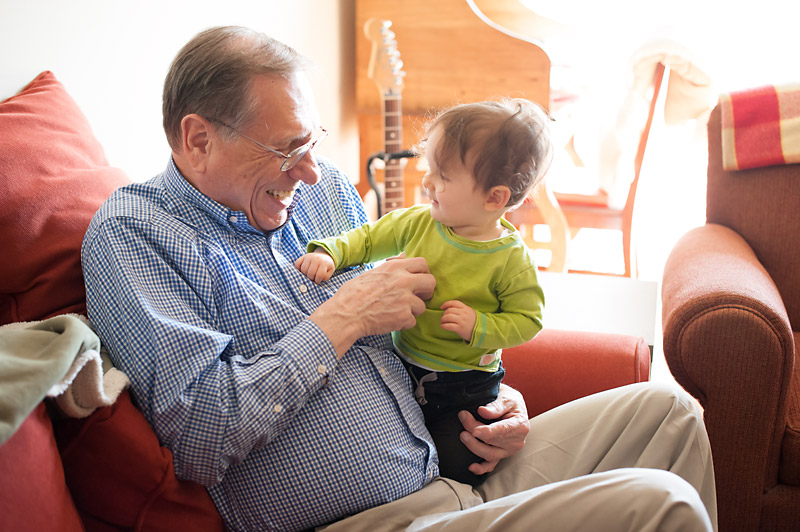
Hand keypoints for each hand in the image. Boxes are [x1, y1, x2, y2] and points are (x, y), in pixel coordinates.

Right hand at [294, 250, 334, 283]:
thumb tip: (316, 281)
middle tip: (313, 278)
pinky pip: (297, 264)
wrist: (324, 256)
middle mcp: (316, 259)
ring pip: (303, 269)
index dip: (317, 281)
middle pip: (310, 273)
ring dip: (305, 274)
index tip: (317, 282)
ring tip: (308, 274)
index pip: (319, 275)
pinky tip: (303, 271)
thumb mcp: (329, 272)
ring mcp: (308, 257)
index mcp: (324, 263)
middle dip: (311, 278)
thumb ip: (325, 277)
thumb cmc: (326, 266)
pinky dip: (298, 269)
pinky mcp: (303, 256)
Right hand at [310, 256, 435, 357]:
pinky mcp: (404, 317)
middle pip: (431, 282)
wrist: (345, 315)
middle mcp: (403, 281)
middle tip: (417, 296)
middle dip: (426, 291)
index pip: (423, 263)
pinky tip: (390, 320)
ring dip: (412, 310)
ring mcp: (405, 300)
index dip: (423, 272)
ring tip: (396, 311)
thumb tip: (403, 257)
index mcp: (395, 268)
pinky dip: (403, 323)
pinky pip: (412, 321)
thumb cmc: (353, 294)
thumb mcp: (372, 273)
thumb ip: (391, 267)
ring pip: (422, 306)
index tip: (418, 280)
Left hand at [440, 300, 475, 341]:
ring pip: (448, 317)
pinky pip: (449, 326)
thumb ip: (461, 309)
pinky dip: (444, 325)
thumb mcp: (469, 312)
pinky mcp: (460, 328)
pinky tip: (443, 326)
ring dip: (442, 320)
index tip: (441, 307)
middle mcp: (463, 313)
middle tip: (443, 318)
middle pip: (449, 310)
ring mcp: (462, 321)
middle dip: (444, 314)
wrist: (480, 331)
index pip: (454, 303)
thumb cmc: (472, 322)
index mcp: (465, 308)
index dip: (446, 304)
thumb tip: (448, 308)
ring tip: (442, 322)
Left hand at [458, 383, 529, 474]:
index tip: (474, 430)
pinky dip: (481, 468)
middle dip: (474, 430)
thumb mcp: (506, 397)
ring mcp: (508, 451)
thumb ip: (496, 405)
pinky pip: (491, 465)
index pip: (502, 431)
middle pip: (492, 441)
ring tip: (463, 435)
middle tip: (463, 416)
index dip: (487, 432)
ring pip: (489, 454)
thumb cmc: (510, 401)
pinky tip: (471, 467)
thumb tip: (482, 411)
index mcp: (520, 425)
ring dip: (474, 446)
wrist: (513, 407)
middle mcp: (516, 441)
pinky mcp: (500, 455)